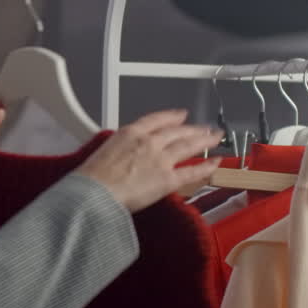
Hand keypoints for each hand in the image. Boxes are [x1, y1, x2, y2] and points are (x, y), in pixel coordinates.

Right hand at [75, 109, 222, 212]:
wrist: (94, 192)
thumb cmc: (91, 178)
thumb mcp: (103, 152)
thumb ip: (119, 149)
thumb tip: (125, 155)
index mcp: (130, 133)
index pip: (156, 119)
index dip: (171, 116)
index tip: (181, 115)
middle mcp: (148, 142)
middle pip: (177, 131)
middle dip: (193, 128)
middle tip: (205, 128)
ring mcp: (160, 159)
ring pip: (187, 145)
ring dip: (204, 140)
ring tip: (215, 137)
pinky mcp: (167, 179)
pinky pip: (191, 171)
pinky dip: (206, 167)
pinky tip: (216, 163)